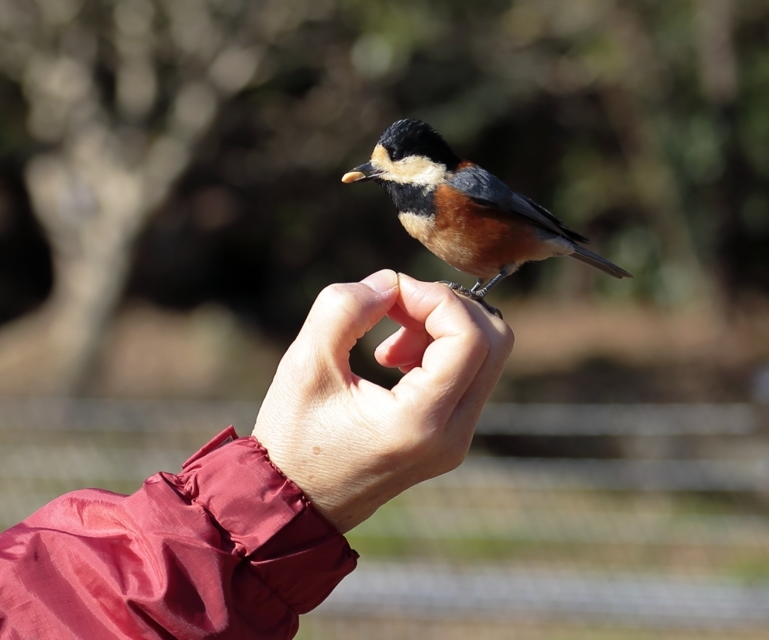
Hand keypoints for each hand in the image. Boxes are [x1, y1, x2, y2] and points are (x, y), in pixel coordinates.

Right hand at [251, 270, 513, 532]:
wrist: (293, 504)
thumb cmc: (292, 439)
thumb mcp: (305, 364)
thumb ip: (344, 308)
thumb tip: (390, 282)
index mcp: (420, 422)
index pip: (469, 337)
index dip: (435, 297)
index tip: (389, 295)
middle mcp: (452, 436)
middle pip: (494, 342)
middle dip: (445, 307)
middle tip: (392, 308)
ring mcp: (457, 441)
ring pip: (485, 356)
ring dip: (441, 327)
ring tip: (386, 339)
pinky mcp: (450, 438)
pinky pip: (469, 376)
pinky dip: (439, 350)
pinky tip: (391, 358)